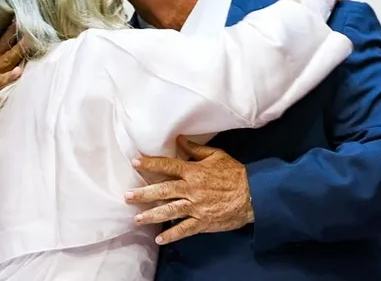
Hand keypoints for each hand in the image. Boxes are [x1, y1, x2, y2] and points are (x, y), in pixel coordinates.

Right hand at [0, 24, 27, 128]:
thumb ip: (11, 50)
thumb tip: (27, 35)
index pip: (5, 42)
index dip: (12, 31)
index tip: (21, 19)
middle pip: (7, 58)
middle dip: (18, 49)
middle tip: (29, 39)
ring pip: (0, 81)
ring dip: (9, 77)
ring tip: (18, 72)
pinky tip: (3, 99)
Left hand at [125, 136, 253, 244]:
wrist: (254, 194)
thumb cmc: (235, 173)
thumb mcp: (216, 155)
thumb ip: (196, 150)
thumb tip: (180, 140)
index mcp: (193, 171)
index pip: (167, 166)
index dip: (150, 164)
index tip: (135, 162)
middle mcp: (191, 189)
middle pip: (163, 190)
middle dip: (143, 194)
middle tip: (127, 196)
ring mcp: (196, 207)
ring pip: (169, 211)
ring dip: (151, 215)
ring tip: (136, 218)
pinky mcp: (203, 222)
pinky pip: (184, 229)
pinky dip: (171, 235)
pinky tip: (159, 239)